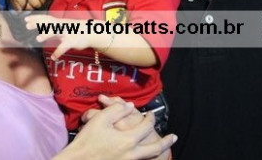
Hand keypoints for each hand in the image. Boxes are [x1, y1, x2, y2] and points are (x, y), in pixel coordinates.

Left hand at [25, 14, 94, 59]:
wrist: (92, 32)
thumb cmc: (76, 30)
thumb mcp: (64, 27)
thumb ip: (53, 28)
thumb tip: (41, 28)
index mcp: (59, 23)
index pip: (46, 18)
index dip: (36, 18)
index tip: (25, 18)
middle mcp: (62, 26)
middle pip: (49, 23)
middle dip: (38, 23)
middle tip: (27, 25)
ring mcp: (67, 33)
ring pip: (56, 32)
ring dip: (47, 34)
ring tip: (37, 39)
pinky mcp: (73, 41)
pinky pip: (64, 47)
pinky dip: (58, 52)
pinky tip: (53, 57)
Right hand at [56, 96, 175, 159]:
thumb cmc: (87, 141)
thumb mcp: (100, 119)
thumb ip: (117, 109)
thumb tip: (131, 106)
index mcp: (128, 139)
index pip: (146, 126)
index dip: (150, 118)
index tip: (151, 113)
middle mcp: (132, 154)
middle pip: (155, 148)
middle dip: (166, 142)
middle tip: (174, 137)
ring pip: (148, 157)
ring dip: (159, 152)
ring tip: (166, 149)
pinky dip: (146, 158)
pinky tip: (147, 155)